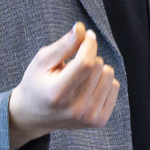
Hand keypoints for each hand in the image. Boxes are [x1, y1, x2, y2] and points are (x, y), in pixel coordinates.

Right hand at [7, 22, 119, 149]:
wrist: (34, 115)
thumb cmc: (37, 83)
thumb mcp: (42, 61)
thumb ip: (63, 45)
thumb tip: (81, 29)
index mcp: (57, 94)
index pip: (85, 64)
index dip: (89, 44)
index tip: (87, 35)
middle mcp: (75, 109)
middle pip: (97, 66)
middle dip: (88, 57)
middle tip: (72, 65)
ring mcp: (89, 117)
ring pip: (109, 74)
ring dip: (96, 69)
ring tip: (79, 77)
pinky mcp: (99, 121)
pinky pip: (114, 86)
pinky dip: (103, 81)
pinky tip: (87, 87)